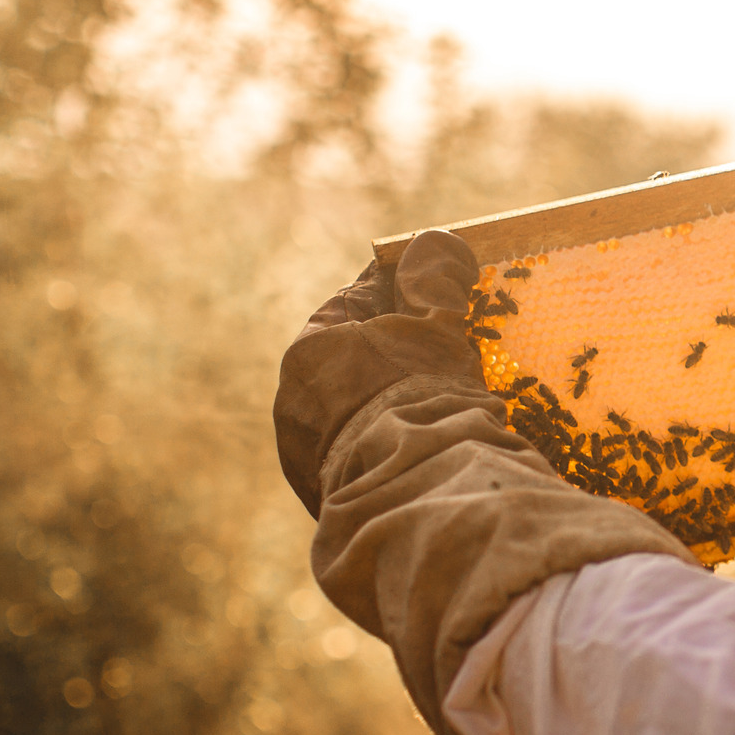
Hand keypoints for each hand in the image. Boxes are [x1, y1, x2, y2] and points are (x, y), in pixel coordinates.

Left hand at [274, 229, 485, 516]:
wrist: (413, 487)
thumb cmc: (424, 395)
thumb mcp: (437, 328)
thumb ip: (434, 280)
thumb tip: (437, 241)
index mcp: (310, 347)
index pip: (356, 301)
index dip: (400, 293)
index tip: (433, 292)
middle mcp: (292, 397)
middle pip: (351, 359)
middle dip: (392, 354)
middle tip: (442, 358)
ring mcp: (301, 451)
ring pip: (350, 410)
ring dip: (385, 404)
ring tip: (432, 411)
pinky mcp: (320, 493)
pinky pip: (354, 454)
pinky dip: (380, 446)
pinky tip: (415, 449)